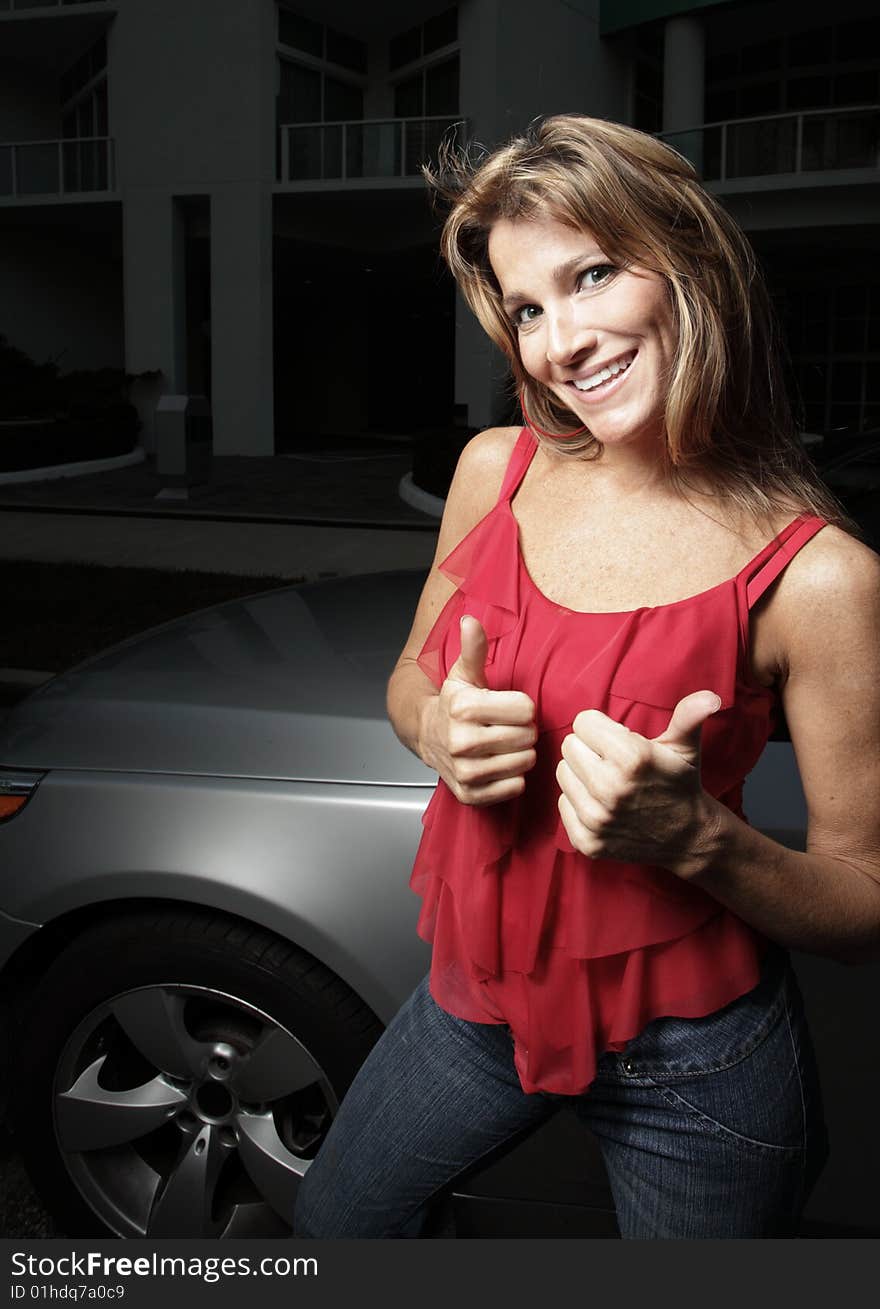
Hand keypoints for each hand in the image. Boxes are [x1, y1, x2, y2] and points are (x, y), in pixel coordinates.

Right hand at [419, 615, 536, 805]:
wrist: (427, 736)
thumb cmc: (453, 705)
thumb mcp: (463, 674)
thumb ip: (473, 648)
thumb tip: (470, 621)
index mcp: (463, 708)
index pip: (526, 709)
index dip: (521, 707)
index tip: (506, 708)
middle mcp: (462, 742)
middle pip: (527, 736)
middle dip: (522, 730)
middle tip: (505, 727)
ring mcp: (466, 771)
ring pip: (524, 762)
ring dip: (519, 754)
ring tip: (502, 745)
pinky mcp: (471, 794)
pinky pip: (515, 787)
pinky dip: (512, 777)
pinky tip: (498, 765)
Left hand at [556, 691, 722, 872]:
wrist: (687, 837)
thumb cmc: (680, 783)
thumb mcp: (684, 747)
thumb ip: (689, 716)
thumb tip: (710, 697)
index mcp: (631, 758)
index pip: (582, 722)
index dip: (600, 728)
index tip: (617, 741)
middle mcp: (609, 788)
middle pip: (569, 745)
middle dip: (588, 748)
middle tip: (611, 761)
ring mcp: (596, 819)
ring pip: (563, 773)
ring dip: (581, 774)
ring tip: (607, 780)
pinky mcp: (587, 841)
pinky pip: (562, 804)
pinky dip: (577, 802)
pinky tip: (601, 803)